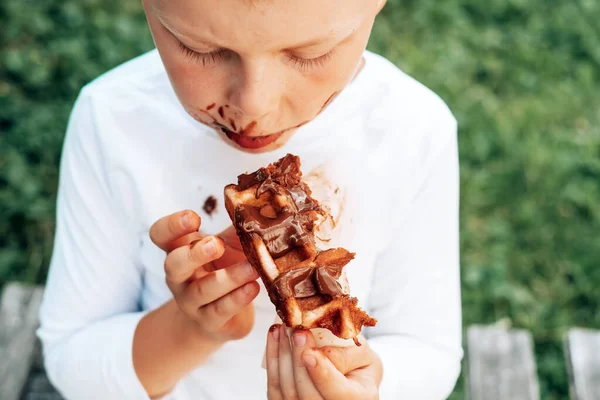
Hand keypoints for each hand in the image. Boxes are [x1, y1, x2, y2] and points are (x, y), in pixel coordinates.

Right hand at [149, 209, 259, 341]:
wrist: (220, 319)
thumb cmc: (223, 269)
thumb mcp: (229, 245)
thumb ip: (238, 227)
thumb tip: (258, 204)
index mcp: (179, 250)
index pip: (161, 235)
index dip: (172, 225)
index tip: (194, 217)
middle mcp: (179, 277)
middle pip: (174, 264)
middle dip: (194, 254)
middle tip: (216, 244)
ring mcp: (192, 303)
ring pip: (203, 290)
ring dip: (229, 278)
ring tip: (253, 267)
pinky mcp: (210, 323)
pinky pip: (220, 311)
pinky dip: (238, 300)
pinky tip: (253, 288)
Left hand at [266, 324, 382, 399]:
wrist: (348, 377)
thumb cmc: (359, 365)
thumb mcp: (366, 356)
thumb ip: (348, 355)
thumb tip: (321, 351)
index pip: (338, 393)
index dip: (322, 374)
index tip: (310, 353)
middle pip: (307, 394)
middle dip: (297, 361)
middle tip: (296, 331)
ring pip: (287, 391)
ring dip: (282, 355)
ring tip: (284, 326)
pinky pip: (274, 386)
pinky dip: (272, 358)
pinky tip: (275, 334)